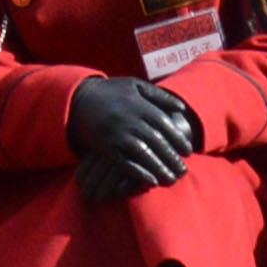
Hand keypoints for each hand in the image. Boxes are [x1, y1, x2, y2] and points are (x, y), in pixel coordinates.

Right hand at [61, 74, 201, 197]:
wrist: (78, 99)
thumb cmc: (111, 92)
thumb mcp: (135, 86)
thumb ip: (159, 95)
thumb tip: (181, 108)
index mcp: (137, 103)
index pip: (163, 123)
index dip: (177, 138)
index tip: (188, 151)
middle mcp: (128, 119)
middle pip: (156, 140)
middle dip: (172, 157)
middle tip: (183, 170)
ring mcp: (116, 133)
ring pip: (143, 153)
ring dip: (159, 168)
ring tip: (171, 179)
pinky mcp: (105, 147)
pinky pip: (124, 163)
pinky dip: (139, 173)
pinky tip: (151, 181)